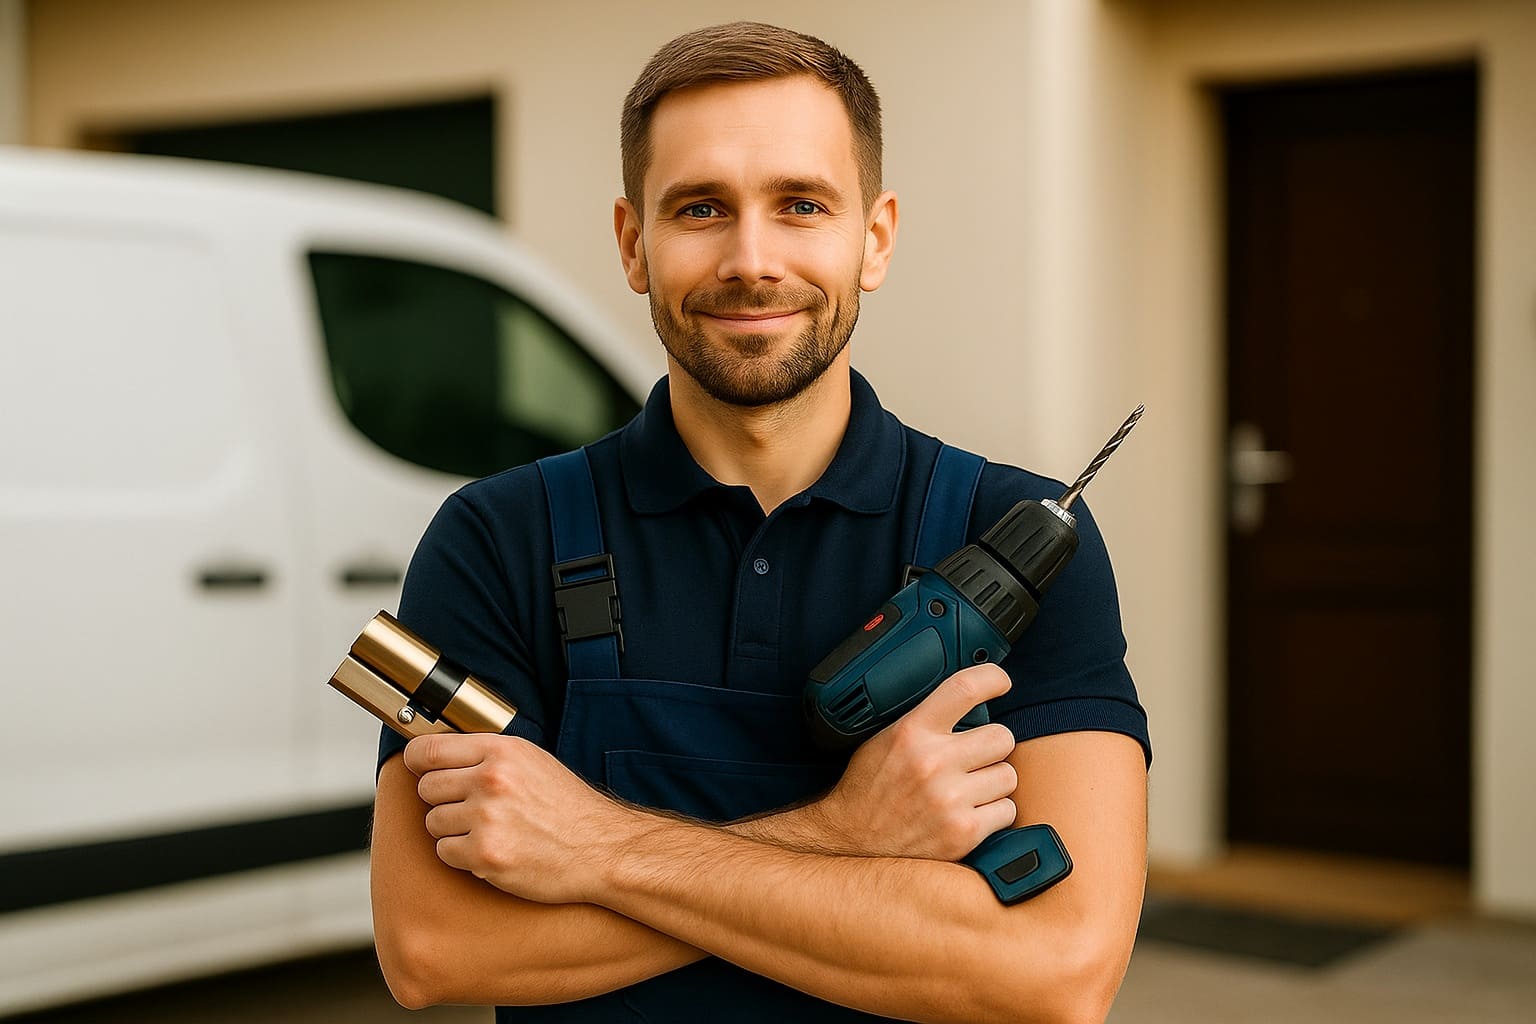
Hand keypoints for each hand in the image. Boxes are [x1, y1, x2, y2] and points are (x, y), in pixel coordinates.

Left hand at [403, 733, 635, 903]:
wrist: (600, 848)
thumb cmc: (567, 807)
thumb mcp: (532, 761)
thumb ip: (487, 755)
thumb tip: (438, 755)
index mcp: (502, 752)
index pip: (429, 750)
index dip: (418, 761)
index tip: (419, 768)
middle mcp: (491, 780)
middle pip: (426, 788)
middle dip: (442, 800)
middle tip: (469, 808)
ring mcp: (487, 819)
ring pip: (434, 822)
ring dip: (453, 830)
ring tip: (488, 831)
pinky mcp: (485, 855)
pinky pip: (445, 852)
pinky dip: (463, 856)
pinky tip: (491, 850)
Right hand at [814, 664, 1018, 860]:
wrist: (853, 842)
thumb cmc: (870, 789)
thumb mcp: (885, 739)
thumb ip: (924, 719)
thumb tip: (970, 702)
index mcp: (912, 732)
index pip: (965, 688)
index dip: (992, 678)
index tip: (1000, 682)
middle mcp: (933, 762)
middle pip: (1001, 736)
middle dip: (992, 747)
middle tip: (974, 758)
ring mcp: (950, 799)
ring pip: (1008, 775)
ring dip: (994, 783)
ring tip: (967, 789)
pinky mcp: (963, 832)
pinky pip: (1008, 811)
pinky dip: (994, 814)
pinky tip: (969, 813)